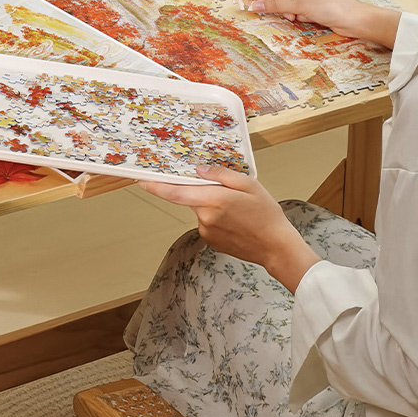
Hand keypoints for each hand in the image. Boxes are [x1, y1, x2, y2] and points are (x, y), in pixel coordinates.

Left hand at [139, 165, 319, 292]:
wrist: (276, 247)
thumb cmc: (266, 213)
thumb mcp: (249, 184)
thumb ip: (221, 174)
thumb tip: (199, 170)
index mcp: (214, 200)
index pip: (176, 193)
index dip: (156, 186)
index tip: (141, 180)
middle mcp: (205, 217)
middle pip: (190, 197)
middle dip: (200, 190)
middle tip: (225, 192)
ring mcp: (206, 231)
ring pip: (200, 209)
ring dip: (211, 204)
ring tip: (237, 208)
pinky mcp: (210, 240)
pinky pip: (206, 221)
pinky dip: (215, 216)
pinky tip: (235, 220)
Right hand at [244, 0, 400, 47]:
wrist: (353, 20)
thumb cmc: (330, 6)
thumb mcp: (299, 5)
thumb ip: (275, 4)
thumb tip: (254, 6)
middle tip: (255, 6)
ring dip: (281, 6)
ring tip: (281, 15)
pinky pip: (293, 2)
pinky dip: (290, 10)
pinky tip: (293, 18)